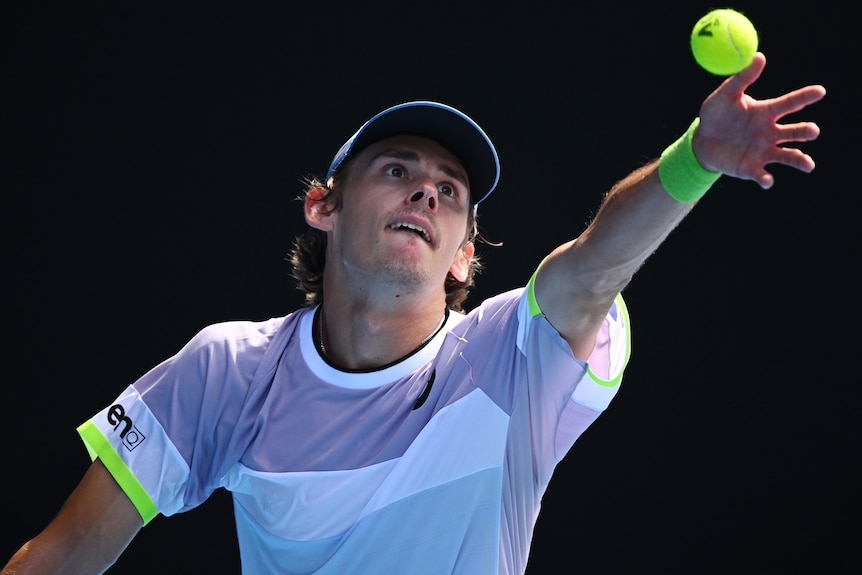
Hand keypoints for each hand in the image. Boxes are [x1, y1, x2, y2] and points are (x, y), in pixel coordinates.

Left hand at [692, 52, 825, 188]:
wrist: (701, 142)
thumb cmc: (715, 116)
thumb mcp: (725, 95)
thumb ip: (741, 79)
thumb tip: (759, 55)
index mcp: (767, 112)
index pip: (791, 103)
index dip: (806, 97)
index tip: (820, 91)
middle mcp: (771, 132)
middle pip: (795, 131)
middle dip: (806, 131)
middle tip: (812, 131)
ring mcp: (764, 151)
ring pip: (789, 155)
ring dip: (800, 159)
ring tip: (808, 164)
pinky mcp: (752, 168)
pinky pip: (763, 175)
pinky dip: (767, 179)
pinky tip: (767, 180)